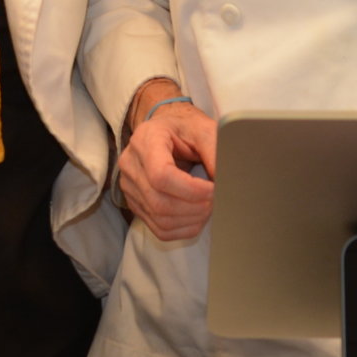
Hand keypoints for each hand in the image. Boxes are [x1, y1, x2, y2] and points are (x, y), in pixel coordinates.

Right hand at [117, 79, 218, 243]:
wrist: (165, 130)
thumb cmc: (184, 128)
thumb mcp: (203, 129)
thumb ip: (215, 151)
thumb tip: (227, 182)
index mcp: (146, 140)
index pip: (161, 175)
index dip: (191, 190)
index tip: (214, 190)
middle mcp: (131, 164)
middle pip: (160, 201)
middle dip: (195, 207)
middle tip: (217, 200)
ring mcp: (130, 186)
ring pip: (160, 219)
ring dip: (191, 220)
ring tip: (210, 208)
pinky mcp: (136, 203)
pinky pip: (159, 228)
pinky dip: (183, 229)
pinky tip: (198, 217)